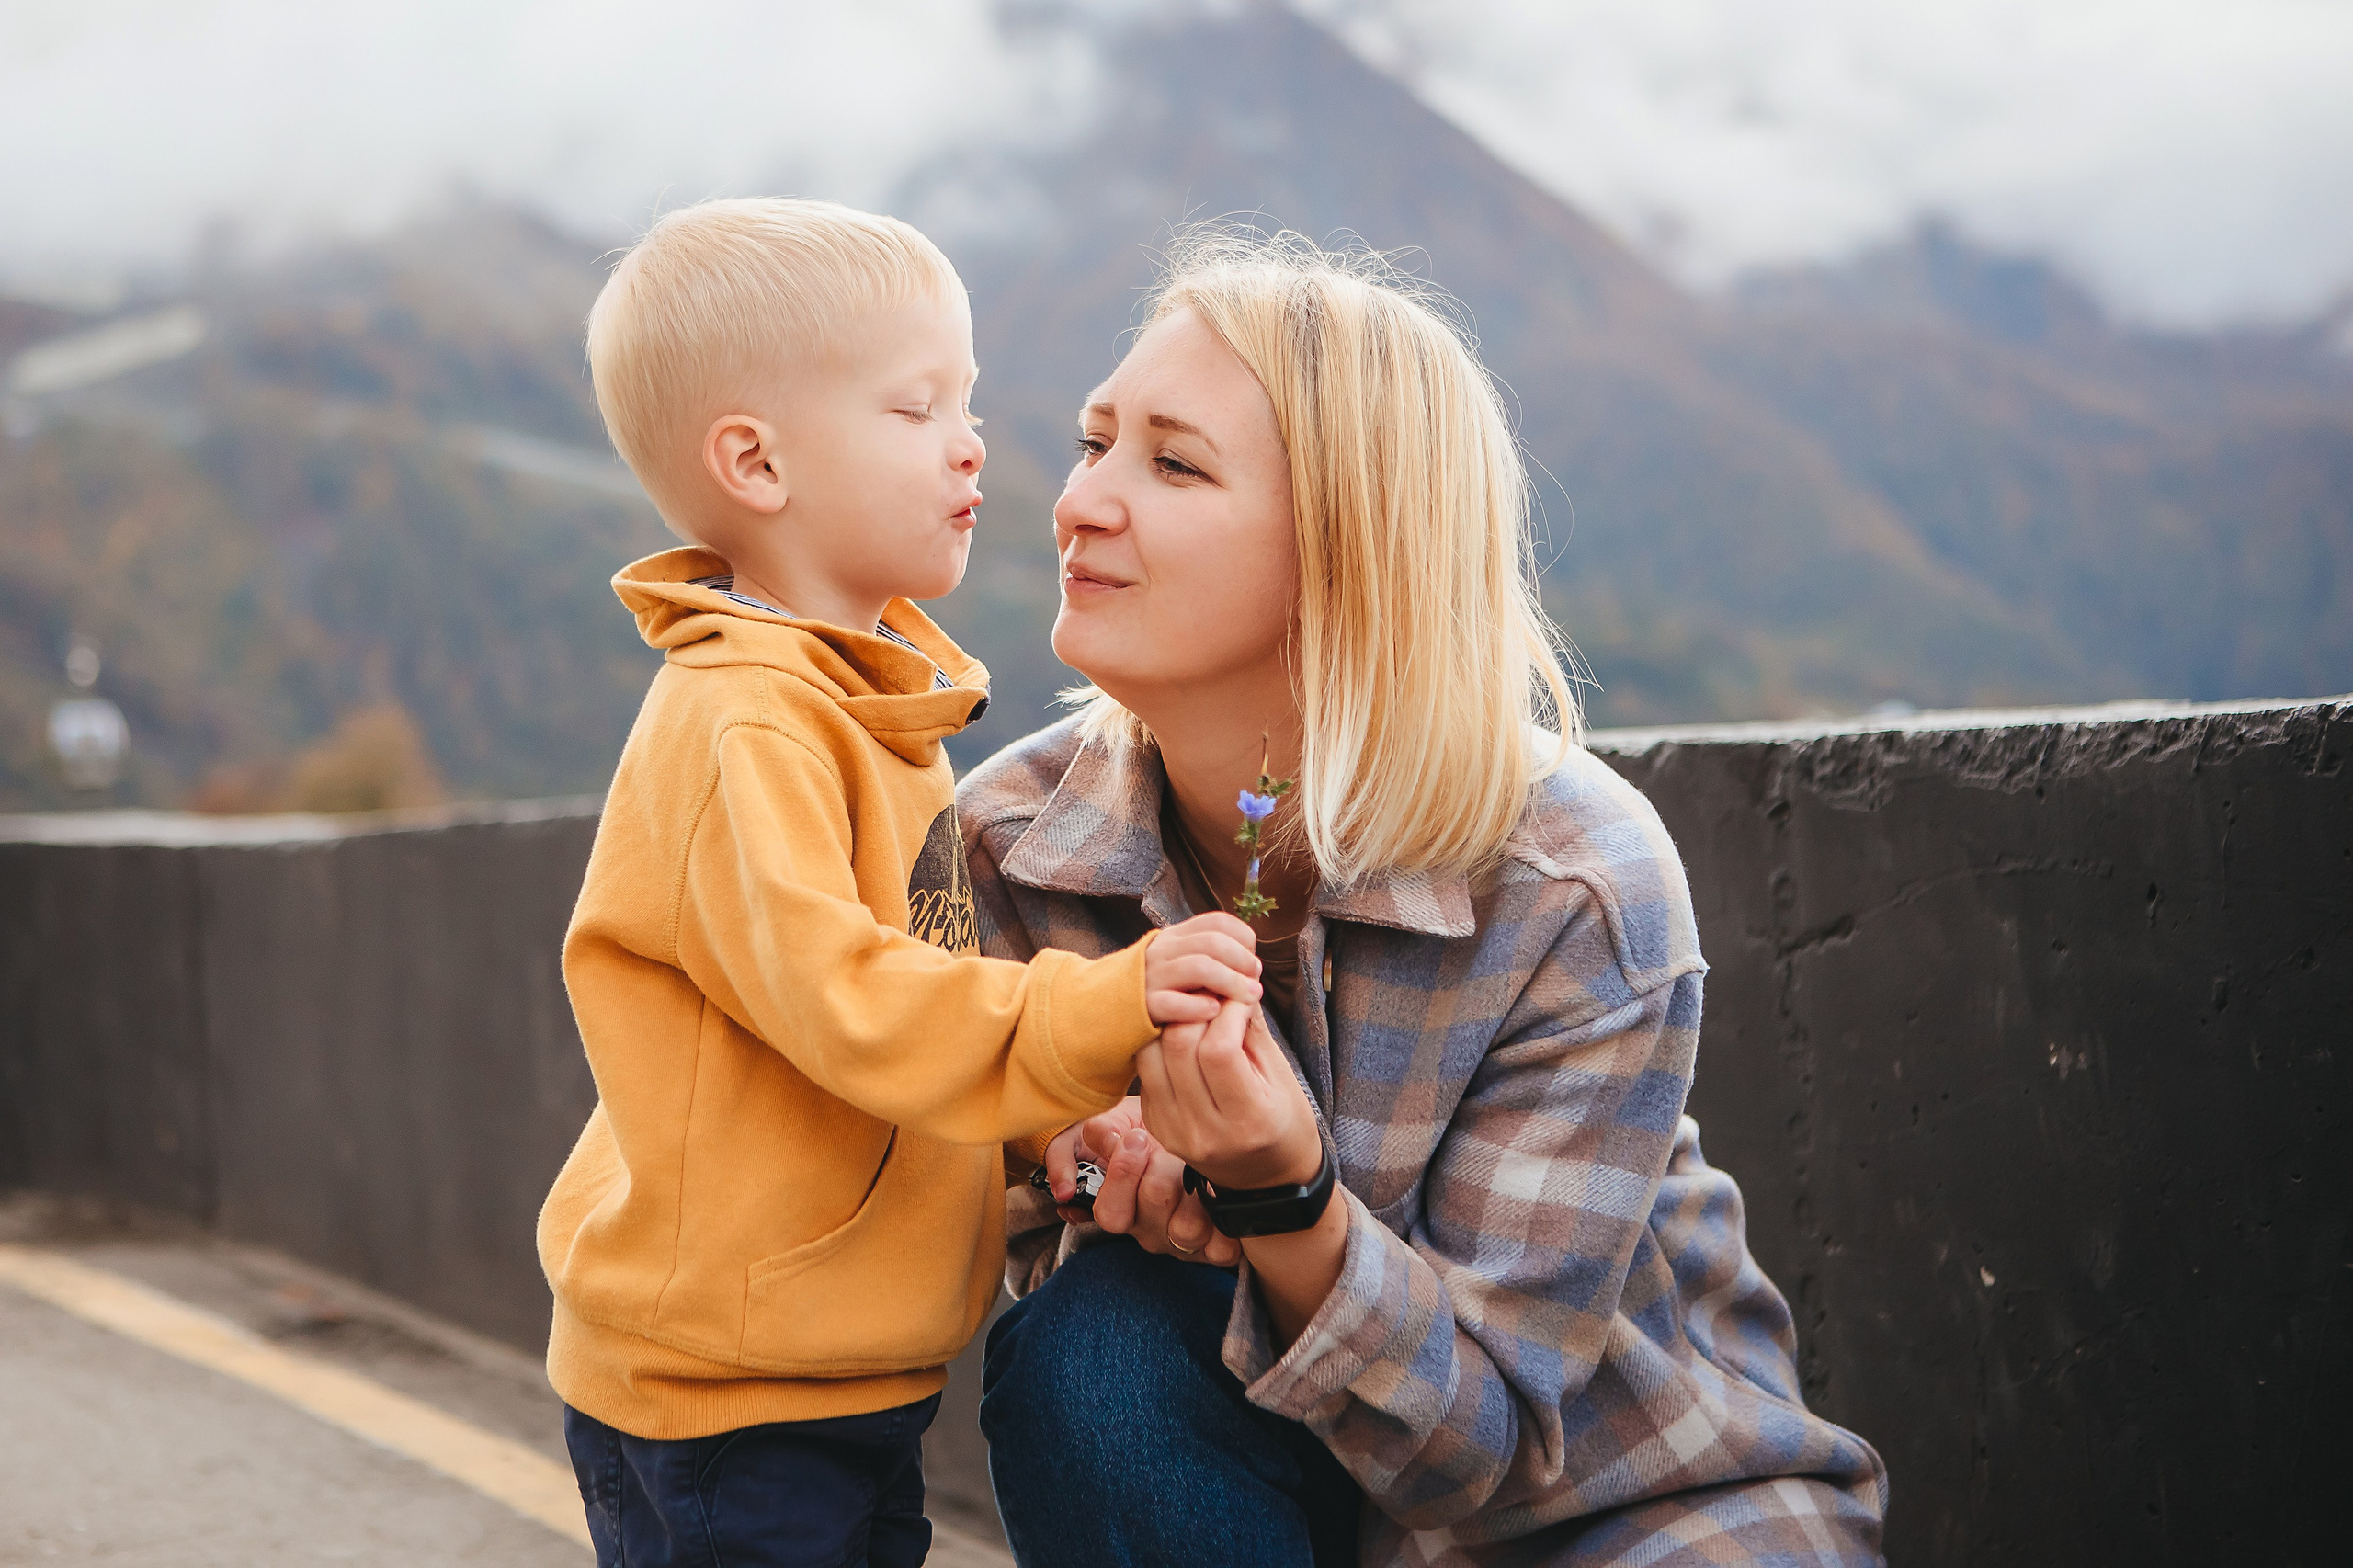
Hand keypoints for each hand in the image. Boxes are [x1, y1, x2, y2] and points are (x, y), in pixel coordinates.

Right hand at [1041, 1099, 1240, 1266]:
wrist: (1192, 1133)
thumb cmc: (1143, 1131)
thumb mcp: (1107, 1126)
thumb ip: (1077, 1147)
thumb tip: (1065, 1188)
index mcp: (1118, 1208)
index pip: (1110, 1213)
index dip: (1122, 1175)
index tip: (1134, 1138)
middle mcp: (1148, 1230)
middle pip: (1153, 1208)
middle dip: (1161, 1168)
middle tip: (1167, 1147)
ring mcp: (1180, 1242)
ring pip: (1188, 1229)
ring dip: (1195, 1192)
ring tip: (1196, 1169)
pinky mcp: (1215, 1249)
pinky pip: (1223, 1251)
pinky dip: (1226, 1227)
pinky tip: (1222, 1198)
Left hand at [1139, 998, 1322, 1191]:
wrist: (1266, 1178)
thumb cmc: (1283, 1119)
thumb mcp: (1280, 1076)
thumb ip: (1252, 1030)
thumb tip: (1232, 981)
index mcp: (1246, 1121)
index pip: (1218, 1051)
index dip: (1227, 1011)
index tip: (1242, 995)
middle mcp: (1204, 1132)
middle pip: (1178, 1048)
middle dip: (1196, 1009)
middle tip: (1215, 996)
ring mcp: (1174, 1132)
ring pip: (1152, 1055)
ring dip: (1173, 1024)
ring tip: (1198, 1013)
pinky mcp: (1155, 1125)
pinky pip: (1146, 1071)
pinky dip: (1162, 1045)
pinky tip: (1185, 1037)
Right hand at [1144, 912, 1262, 1025]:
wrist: (1100, 1011)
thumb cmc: (1152, 992)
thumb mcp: (1175, 964)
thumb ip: (1205, 957)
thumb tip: (1251, 961)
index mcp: (1174, 937)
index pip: (1216, 922)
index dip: (1242, 937)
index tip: (1253, 959)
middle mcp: (1162, 951)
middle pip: (1212, 943)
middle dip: (1242, 960)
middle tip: (1256, 980)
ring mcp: (1151, 977)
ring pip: (1198, 967)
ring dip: (1230, 981)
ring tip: (1249, 997)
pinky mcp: (1142, 1006)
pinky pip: (1173, 1002)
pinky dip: (1198, 1006)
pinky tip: (1214, 1012)